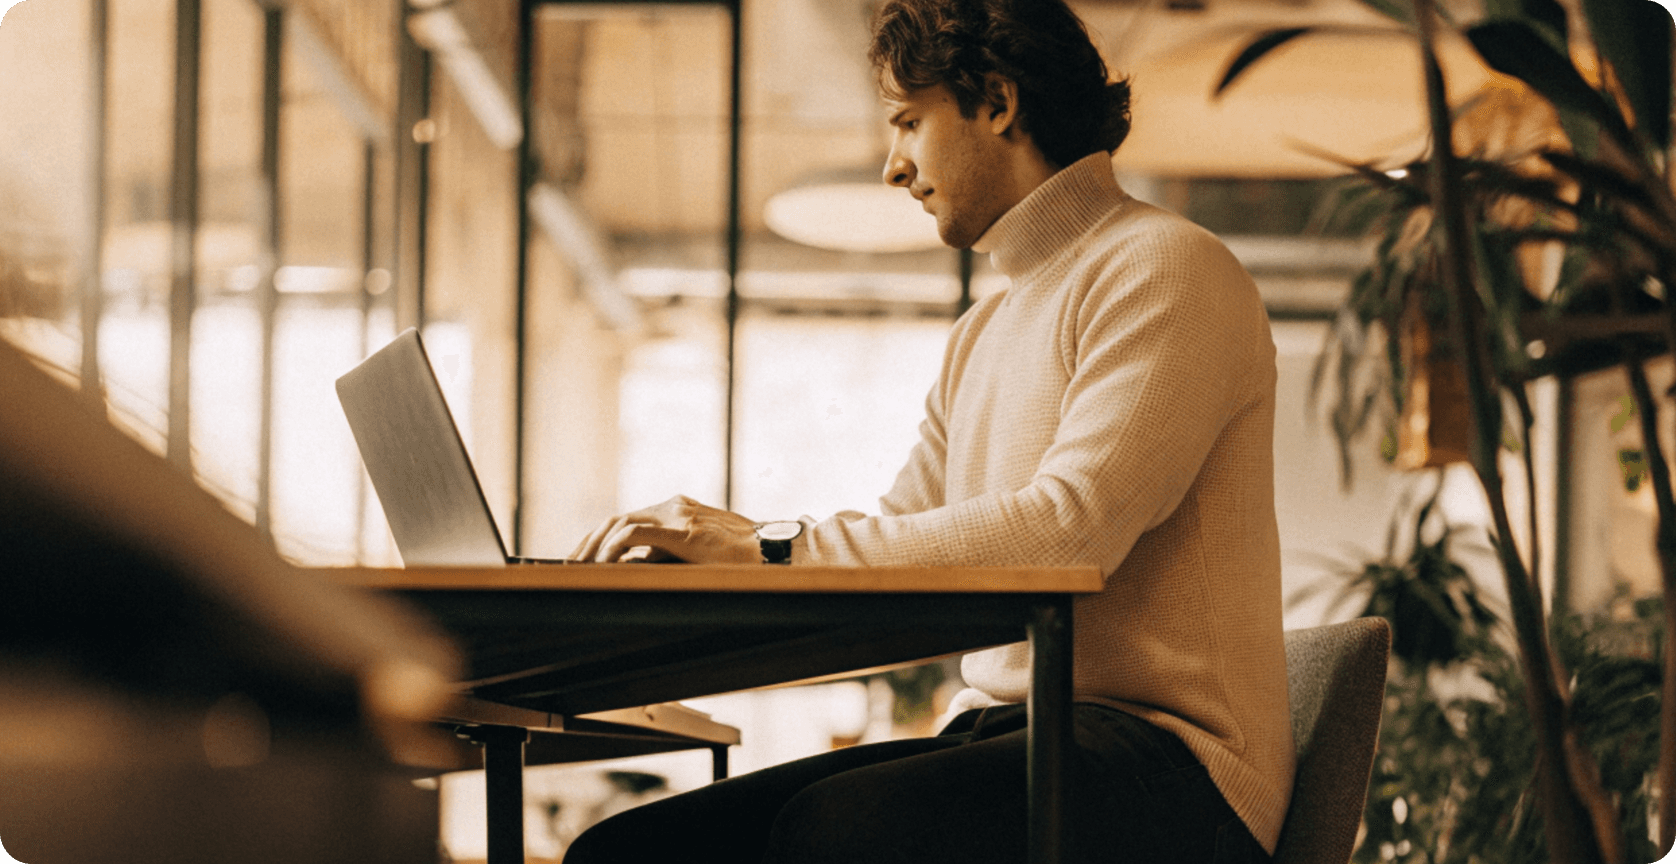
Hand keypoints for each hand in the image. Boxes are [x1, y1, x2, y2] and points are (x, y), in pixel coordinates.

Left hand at [569, 495, 762, 563]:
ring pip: (620, 522)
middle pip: (617, 519)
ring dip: (595, 546)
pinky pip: (634, 534)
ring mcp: (678, 516)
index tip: (584, 558)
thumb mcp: (697, 554)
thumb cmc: (743, 558)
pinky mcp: (683, 531)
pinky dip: (613, 547)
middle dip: (589, 542)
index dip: (601, 538)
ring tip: (579, 566)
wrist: (775, 551)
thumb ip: (667, 554)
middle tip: (570, 564)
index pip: (627, 519)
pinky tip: (603, 563)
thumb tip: (631, 566)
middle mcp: (674, 506)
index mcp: (678, 509)